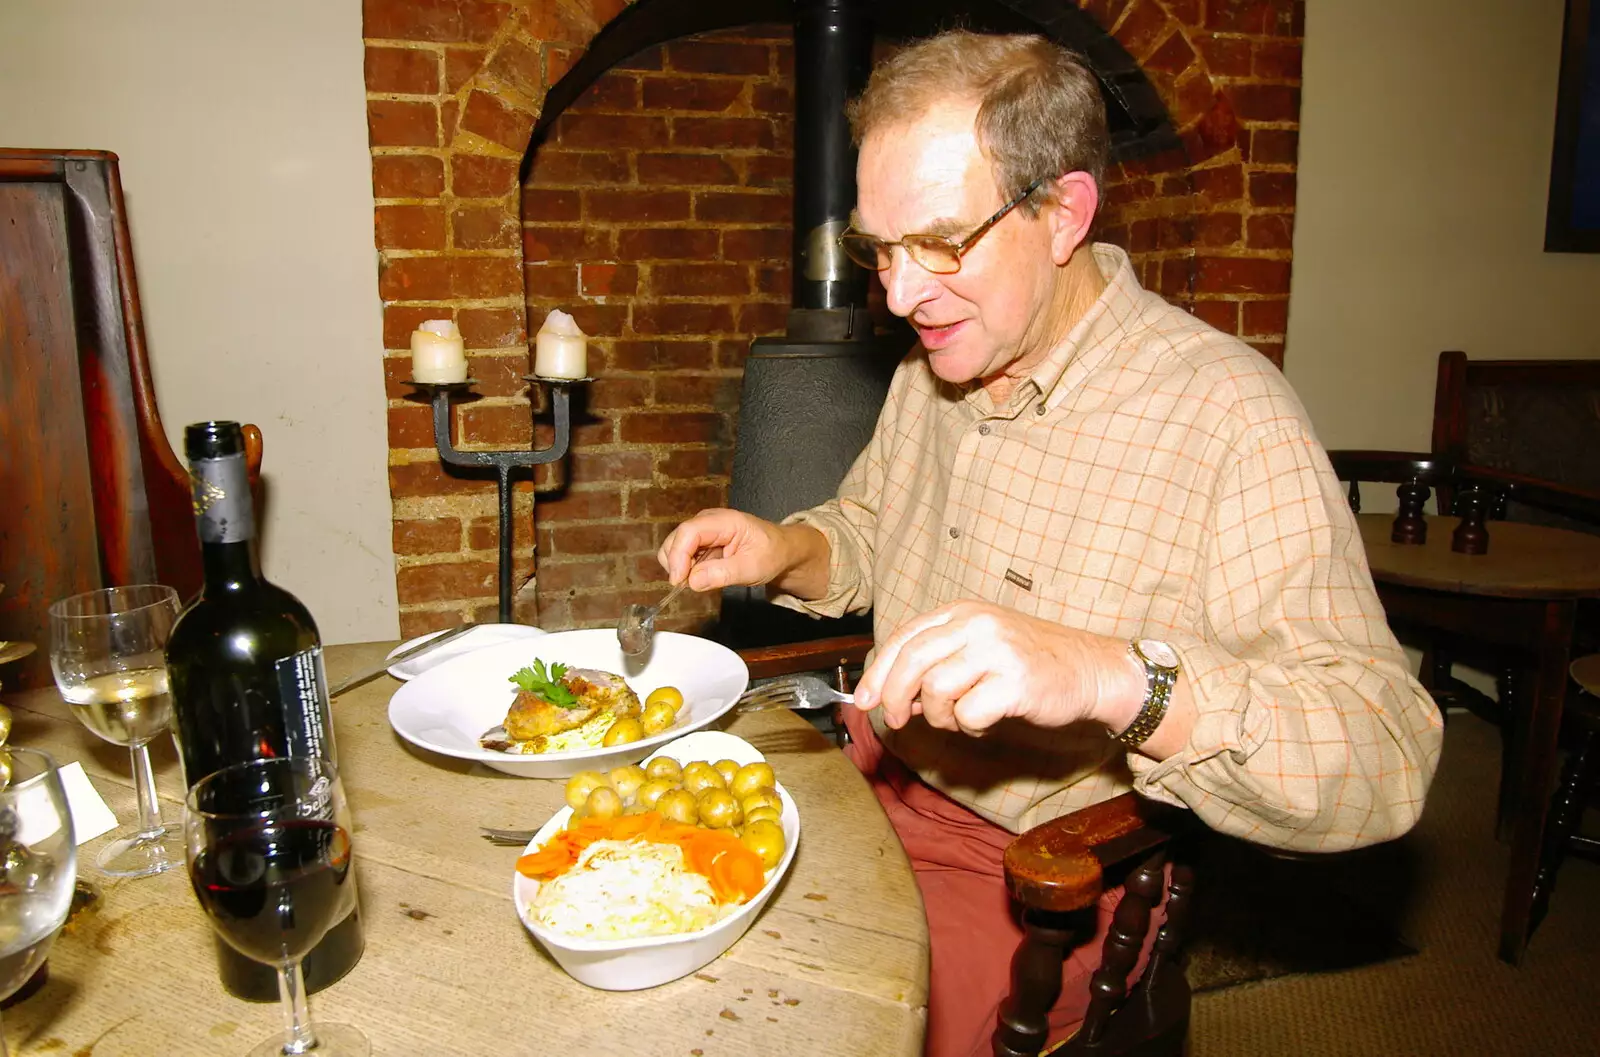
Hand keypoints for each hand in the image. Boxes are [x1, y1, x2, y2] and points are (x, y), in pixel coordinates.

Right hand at [657, 508, 825, 595]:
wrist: (781, 550)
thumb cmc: (771, 554)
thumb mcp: (752, 568)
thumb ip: (723, 573)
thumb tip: (693, 581)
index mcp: (724, 521)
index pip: (689, 532)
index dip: (678, 556)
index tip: (679, 581)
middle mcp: (708, 521)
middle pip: (676, 539)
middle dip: (676, 564)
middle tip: (691, 585)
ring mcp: (703, 530)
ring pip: (674, 547)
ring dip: (680, 567)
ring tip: (703, 579)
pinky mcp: (700, 541)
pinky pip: (683, 555)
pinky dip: (686, 569)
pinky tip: (704, 575)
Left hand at [851, 601, 1140, 735]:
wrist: (1090, 671)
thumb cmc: (1029, 665)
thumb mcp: (978, 650)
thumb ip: (936, 664)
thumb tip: (891, 694)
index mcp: (962, 612)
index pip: (904, 638)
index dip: (878, 672)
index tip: (865, 701)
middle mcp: (977, 623)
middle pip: (912, 660)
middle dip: (894, 696)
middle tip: (897, 721)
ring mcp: (997, 649)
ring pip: (936, 689)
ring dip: (940, 716)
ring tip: (961, 719)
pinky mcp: (1015, 681)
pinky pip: (968, 713)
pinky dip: (970, 728)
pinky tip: (987, 722)